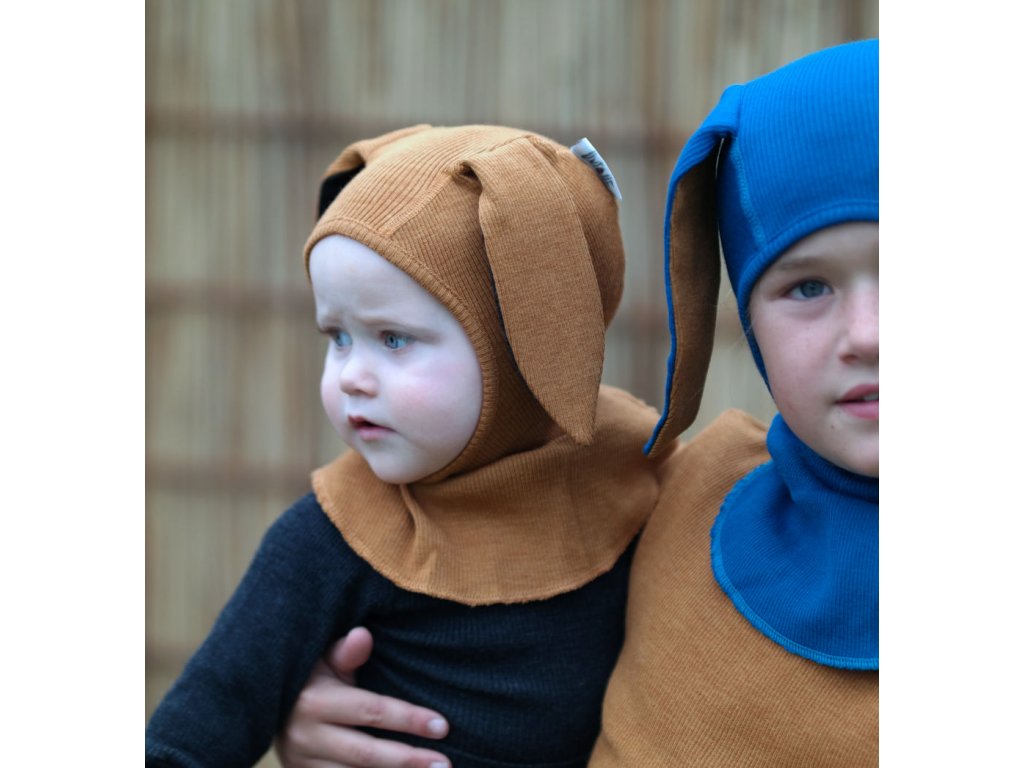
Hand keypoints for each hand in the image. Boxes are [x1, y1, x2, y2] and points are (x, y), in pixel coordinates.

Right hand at [275, 627, 450, 767]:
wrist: (265, 706)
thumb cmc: (309, 677)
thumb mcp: (324, 658)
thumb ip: (346, 652)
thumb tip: (363, 635)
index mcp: (314, 702)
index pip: (371, 712)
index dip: (408, 719)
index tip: (442, 726)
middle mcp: (305, 737)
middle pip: (366, 753)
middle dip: (408, 759)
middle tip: (444, 763)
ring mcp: (302, 763)